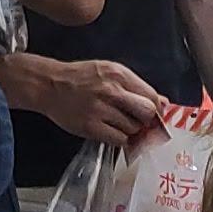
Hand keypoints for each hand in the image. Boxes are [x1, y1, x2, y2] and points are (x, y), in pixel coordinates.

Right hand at [13, 52, 173, 150]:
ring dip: (131, 131)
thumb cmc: (80, 79)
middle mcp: (111, 90)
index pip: (151, 96)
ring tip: (118, 125)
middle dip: (146, 121)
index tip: (154, 116)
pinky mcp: (90, 126)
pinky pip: (118, 139)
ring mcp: (100, 109)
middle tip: (139, 123)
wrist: (49, 85)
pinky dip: (120, 139)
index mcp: (118, 74)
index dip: (156, 110)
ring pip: (133, 128)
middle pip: (146, 113)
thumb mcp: (109, 72)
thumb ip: (135, 86)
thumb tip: (163, 102)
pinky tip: (112, 132)